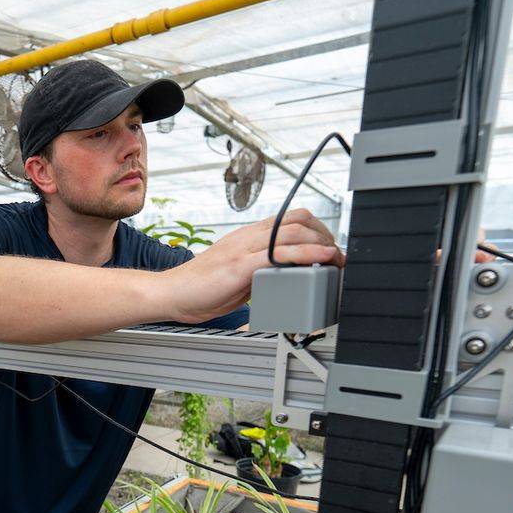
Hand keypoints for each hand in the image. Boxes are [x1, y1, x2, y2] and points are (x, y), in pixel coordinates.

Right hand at [158, 207, 341, 323]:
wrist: (172, 294)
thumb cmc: (203, 288)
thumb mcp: (242, 277)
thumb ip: (264, 272)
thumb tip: (288, 277)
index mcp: (250, 236)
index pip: (291, 219)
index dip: (318, 230)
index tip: (332, 249)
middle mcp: (249, 236)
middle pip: (298, 219)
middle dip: (326, 235)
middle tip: (339, 257)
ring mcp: (244, 248)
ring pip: (292, 231)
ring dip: (322, 244)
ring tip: (337, 259)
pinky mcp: (239, 265)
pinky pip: (278, 254)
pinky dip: (306, 254)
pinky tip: (321, 259)